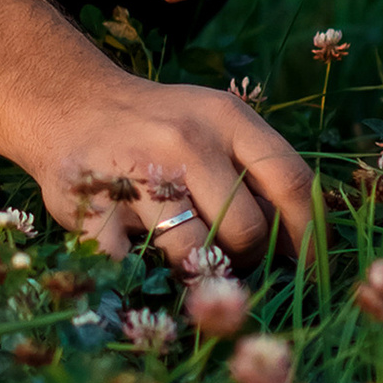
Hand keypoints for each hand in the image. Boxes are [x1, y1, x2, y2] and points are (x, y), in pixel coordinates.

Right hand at [29, 78, 313, 267]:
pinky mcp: (93, 204)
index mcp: (226, 117)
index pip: (292, 180)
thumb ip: (257, 172)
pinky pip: (135, 266)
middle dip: (246, 258)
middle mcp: (185, 139)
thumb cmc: (159, 128)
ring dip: (195, 271)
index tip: (313, 271)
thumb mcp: (214, 125)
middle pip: (246, 228)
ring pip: (194, 254)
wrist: (69, 106)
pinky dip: (141, 276)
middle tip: (227, 258)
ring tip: (182, 257)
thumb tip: (303, 247)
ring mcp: (136, 170)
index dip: (311, 235)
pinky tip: (136, 256)